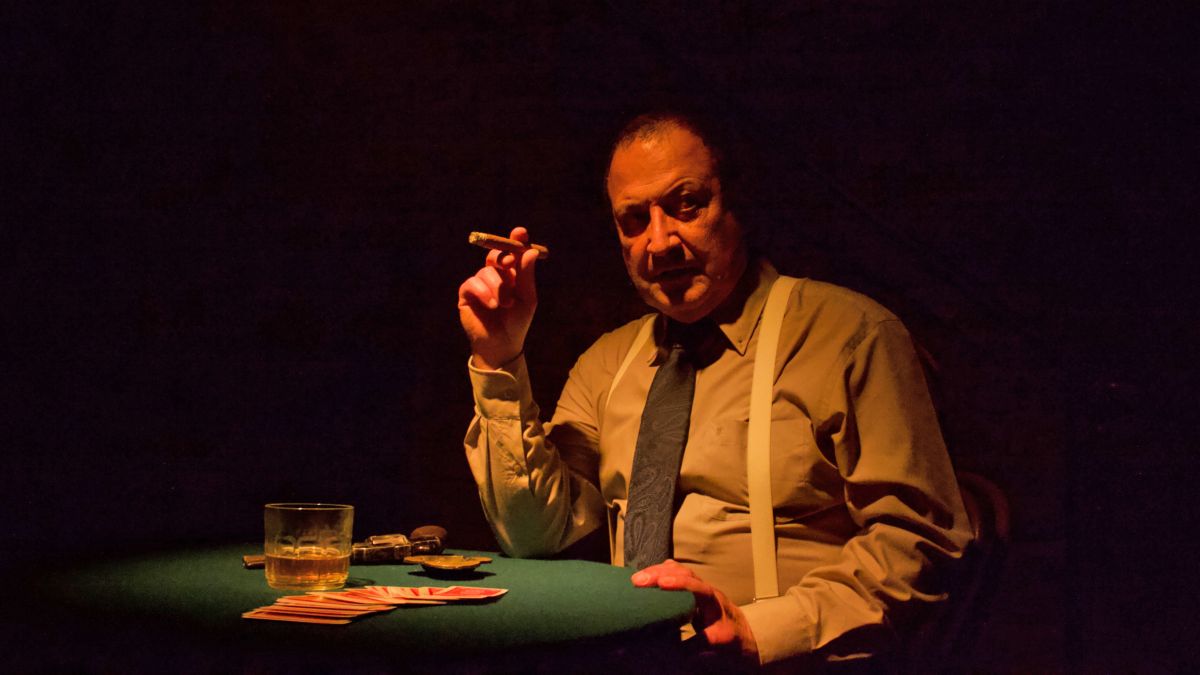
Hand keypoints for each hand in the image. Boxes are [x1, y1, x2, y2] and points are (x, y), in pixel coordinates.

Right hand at [457, 227, 539, 369]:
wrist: (502, 345)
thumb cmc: (517, 322)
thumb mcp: (527, 298)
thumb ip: (527, 275)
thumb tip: (530, 251)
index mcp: (512, 274)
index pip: (513, 252)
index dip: (516, 240)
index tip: (520, 232)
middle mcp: (495, 275)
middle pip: (496, 254)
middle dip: (503, 257)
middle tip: (509, 263)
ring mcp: (479, 283)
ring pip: (487, 271)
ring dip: (498, 287)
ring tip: (505, 305)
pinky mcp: (466, 294)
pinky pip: (472, 283)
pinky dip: (484, 292)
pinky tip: (493, 305)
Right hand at [632, 559, 758, 661]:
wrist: (743, 633)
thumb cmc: (728, 639)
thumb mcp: (713, 645)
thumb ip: (693, 648)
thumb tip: (667, 652)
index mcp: (715, 605)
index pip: (699, 590)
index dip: (680, 585)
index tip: (661, 583)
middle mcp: (709, 591)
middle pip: (687, 575)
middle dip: (662, 574)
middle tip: (638, 580)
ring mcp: (702, 587)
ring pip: (683, 571)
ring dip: (660, 571)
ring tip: (638, 578)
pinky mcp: (695, 588)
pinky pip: (680, 574)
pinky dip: (664, 571)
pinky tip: (650, 573)